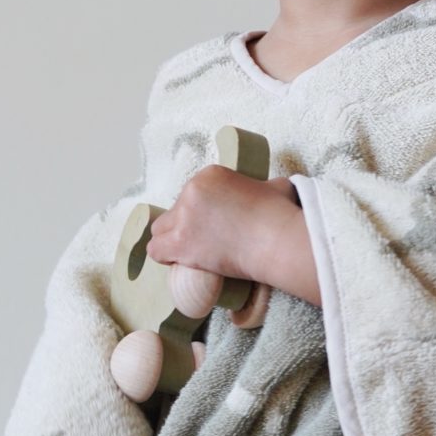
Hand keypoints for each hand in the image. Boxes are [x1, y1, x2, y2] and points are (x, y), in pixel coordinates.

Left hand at [146, 168, 297, 284]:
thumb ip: (264, 186)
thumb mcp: (275, 186)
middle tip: (207, 239)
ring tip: (192, 252)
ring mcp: (183, 216)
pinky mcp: (180, 242)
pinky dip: (165, 256)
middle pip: (175, 210)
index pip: (192, 193)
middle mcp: (192, 190)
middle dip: (187, 224)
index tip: (216, 224)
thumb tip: (270, 190)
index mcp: (210, 174)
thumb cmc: (281, 215)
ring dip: (174, 240)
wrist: (277, 240)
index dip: (202, 211)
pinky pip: (155, 249)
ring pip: (161, 229)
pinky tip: (179, 261)